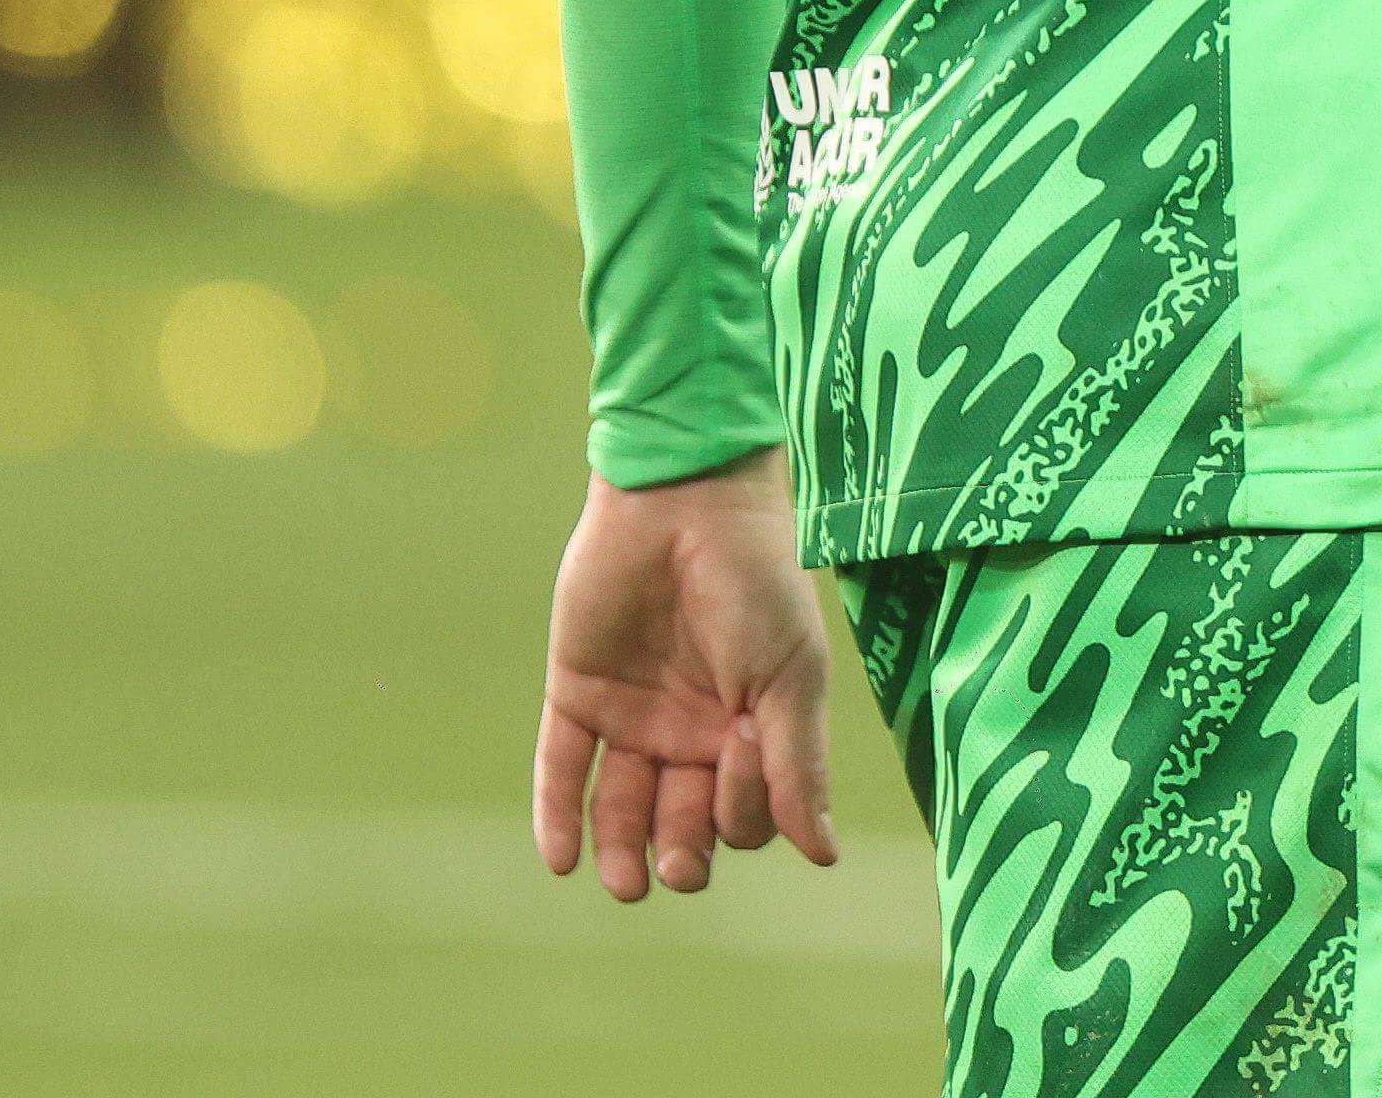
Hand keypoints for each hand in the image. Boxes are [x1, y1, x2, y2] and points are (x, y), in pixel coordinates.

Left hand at [533, 452, 839, 899]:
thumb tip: (824, 856)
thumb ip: (798, 765)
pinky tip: (560, 861)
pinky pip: (563, 766)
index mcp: (749, 730)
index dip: (742, 806)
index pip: (742, 810)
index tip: (742, 749)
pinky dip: (558, 814)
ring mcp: (633, 713)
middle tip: (678, 864)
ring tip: (625, 883)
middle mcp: (691, 732)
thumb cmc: (756, 581)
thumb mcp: (790, 675)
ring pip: (621, 807)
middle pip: (682, 824)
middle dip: (683, 853)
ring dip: (621, 853)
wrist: (685, 498)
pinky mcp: (578, 690)